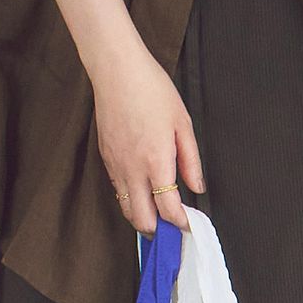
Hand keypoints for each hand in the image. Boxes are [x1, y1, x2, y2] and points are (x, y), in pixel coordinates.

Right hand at [91, 42, 203, 235]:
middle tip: (172, 230)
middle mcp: (133, 169)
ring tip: (158, 218)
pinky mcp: (105, 158)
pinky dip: (130, 199)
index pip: (168, 209)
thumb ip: (191, 161)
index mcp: (157, 162)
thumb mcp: (183, 124)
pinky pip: (117, 190)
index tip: (189, 225)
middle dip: (158, 231)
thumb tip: (197, 186)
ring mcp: (116, 165)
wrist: (117, 71)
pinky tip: (142, 193)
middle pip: (142, 220)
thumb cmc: (152, 91)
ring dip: (141, 218)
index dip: (180, 223)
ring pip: (126, 208)